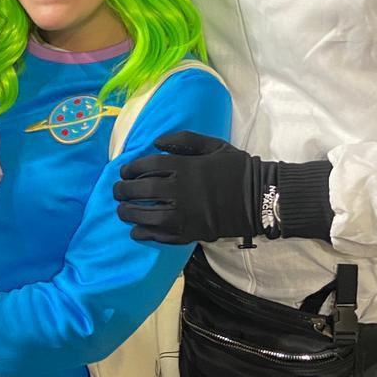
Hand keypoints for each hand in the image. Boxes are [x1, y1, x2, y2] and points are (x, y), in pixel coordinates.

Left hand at [114, 133, 263, 244]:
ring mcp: (184, 214)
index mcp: (185, 167)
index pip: (146, 167)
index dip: (130, 169)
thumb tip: (155, 142)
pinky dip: (145, 234)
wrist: (259, 198)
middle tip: (117, 192)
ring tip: (122, 211)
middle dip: (123, 191)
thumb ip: (184, 140)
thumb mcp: (213, 145)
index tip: (123, 173)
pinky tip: (136, 231)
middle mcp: (180, 190)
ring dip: (129, 213)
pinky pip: (161, 236)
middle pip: (142, 191)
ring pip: (147, 215)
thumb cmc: (236, 168)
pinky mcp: (190, 233)